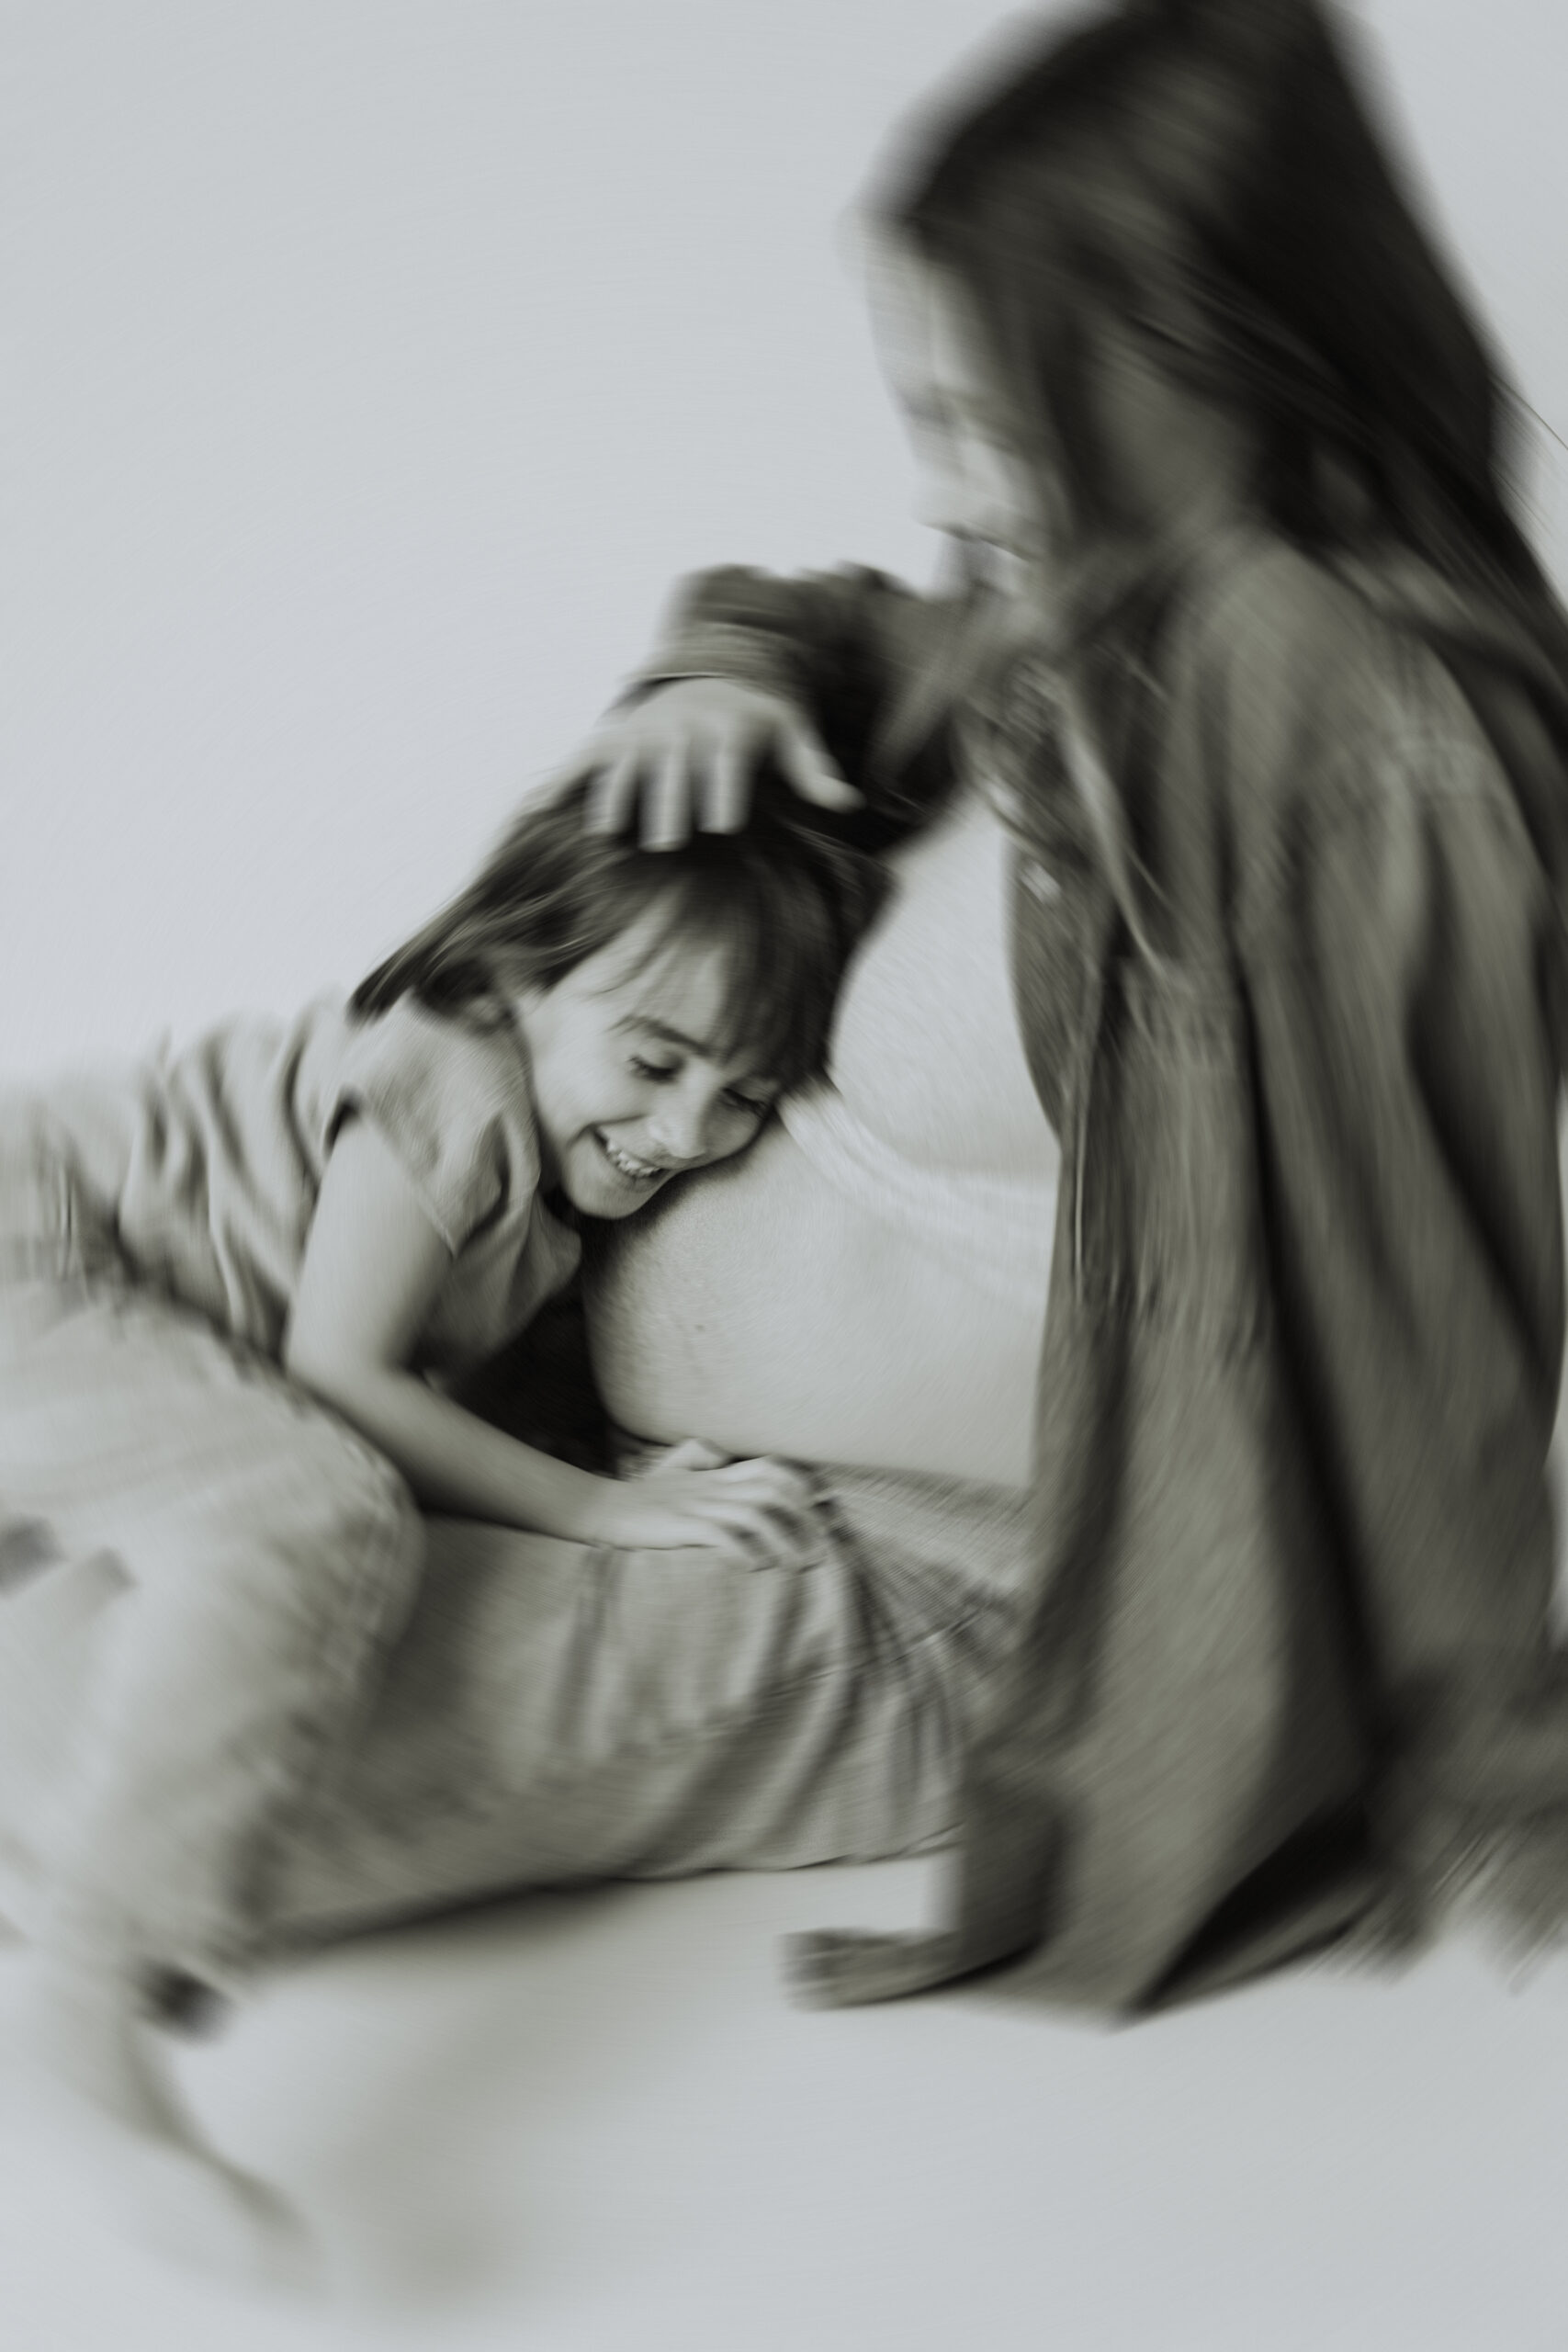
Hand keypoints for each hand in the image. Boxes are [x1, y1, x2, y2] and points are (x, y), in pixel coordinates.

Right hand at [548, 677, 859, 848]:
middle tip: (666, 843)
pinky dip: (562, 781)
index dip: (723, 788)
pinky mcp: (614, 737)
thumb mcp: (787, 732)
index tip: (723, 826)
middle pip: (673, 763)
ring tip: (607, 833)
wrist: (706, 677)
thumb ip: (812, 769)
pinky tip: (540, 809)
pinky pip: (585, 758)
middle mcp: (681, 723)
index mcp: (727, 723)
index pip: (726, 756)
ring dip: (615, 793)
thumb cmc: (753, 720)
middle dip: (667, 799)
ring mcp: (644, 730)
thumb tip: (848, 804)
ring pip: (626, 759)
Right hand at [585, 1445, 822, 1568]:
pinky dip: (742, 1550)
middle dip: (804, 1519)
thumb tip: (721, 1450)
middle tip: (822, 1549)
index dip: (802, 1484)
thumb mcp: (675, 1468)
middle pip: (773, 1490)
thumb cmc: (645, 1494)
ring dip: (782, 1541)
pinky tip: (754, 1568)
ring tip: (796, 1567)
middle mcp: (714, 1486)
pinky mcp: (681, 1525)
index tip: (823, 1510)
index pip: (771, 1467)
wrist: (605, 1508)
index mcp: (718, 1474)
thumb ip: (700, 1454)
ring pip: (754, 1515)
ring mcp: (698, 1505)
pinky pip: (720, 1534)